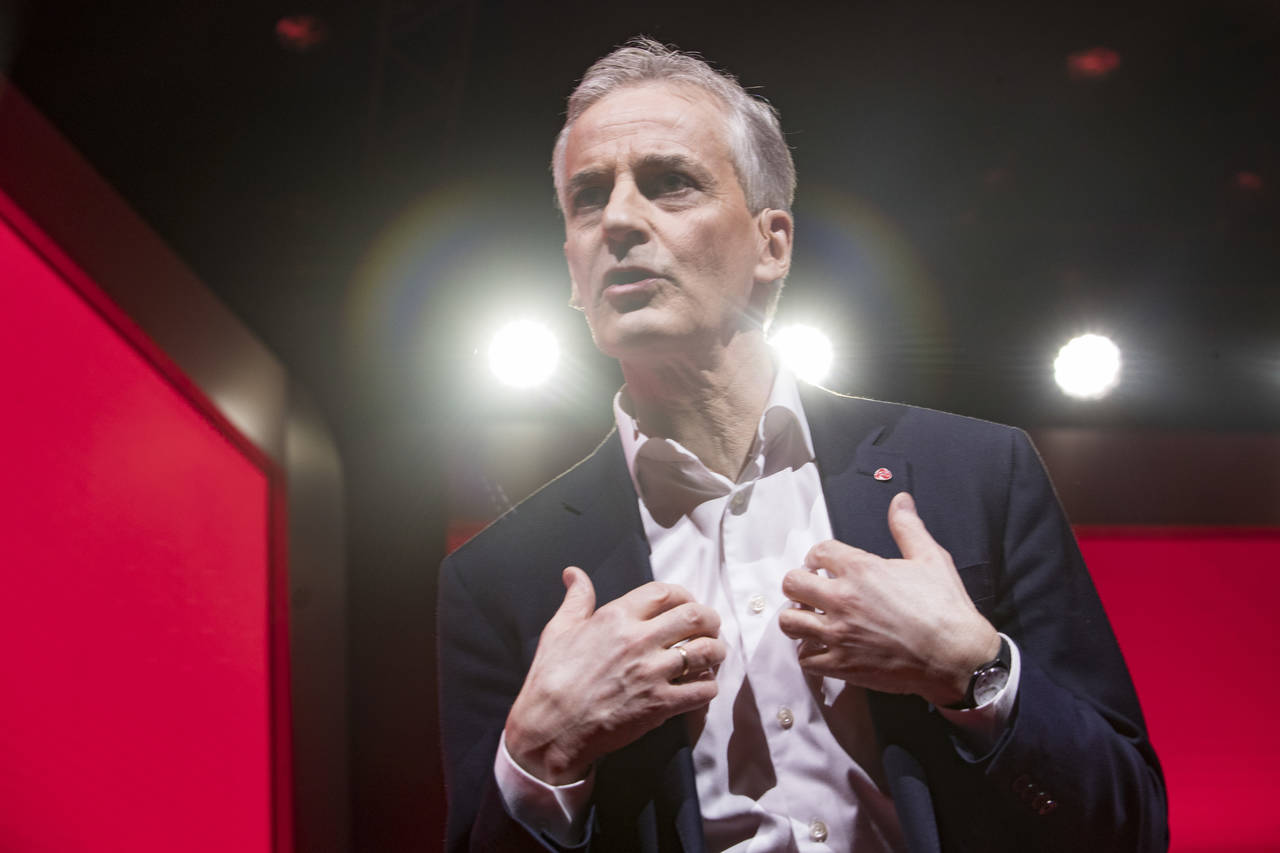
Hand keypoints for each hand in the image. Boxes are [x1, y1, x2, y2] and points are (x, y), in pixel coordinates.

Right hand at [504, 567, 726, 783]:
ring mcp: (652, 672)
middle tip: (711, 627)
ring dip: (717, 651)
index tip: (688, 604)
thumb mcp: (559, 630)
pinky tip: (703, 686)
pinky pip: (702, 689)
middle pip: (695, 616)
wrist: (550, 728)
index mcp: (616, 616)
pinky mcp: (660, 705)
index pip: (666, 592)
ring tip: (715, 655)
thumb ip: (576, 599)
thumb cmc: (551, 679)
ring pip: (706, 651)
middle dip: (710, 619)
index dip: (685, 595)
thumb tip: (574, 573)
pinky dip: (709, 686)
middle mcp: (638, 639)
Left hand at [778, 491, 999, 706]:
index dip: (818, 556)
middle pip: (792, 583)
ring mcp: (839, 634)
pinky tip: (822, 648)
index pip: (818, 551)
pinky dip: (810, 653)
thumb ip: (907, 527)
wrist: (957, 657)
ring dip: (797, 617)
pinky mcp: (842, 665)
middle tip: (811, 590)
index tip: (822, 565)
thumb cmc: (945, 609)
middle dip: (799, 584)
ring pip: (789, 621)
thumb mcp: (931, 558)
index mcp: (860, 569)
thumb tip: (900, 501)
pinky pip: (805, 658)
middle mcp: (843, 600)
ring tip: (811, 618)